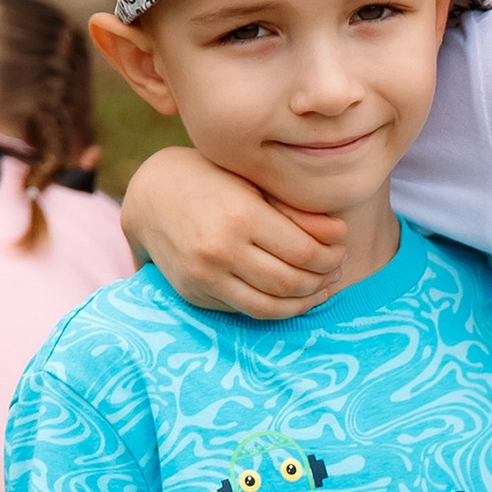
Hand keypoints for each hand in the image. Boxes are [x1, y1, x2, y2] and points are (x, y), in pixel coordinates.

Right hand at [119, 146, 344, 319]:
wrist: (150, 195)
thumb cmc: (212, 180)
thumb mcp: (254, 184)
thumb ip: (298, 212)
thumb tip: (341, 234)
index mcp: (241, 216)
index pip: (304, 253)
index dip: (331, 258)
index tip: (341, 251)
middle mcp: (220, 250)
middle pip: (291, 283)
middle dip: (322, 281)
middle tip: (335, 271)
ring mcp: (204, 276)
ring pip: (270, 307)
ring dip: (304, 303)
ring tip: (319, 288)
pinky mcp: (194, 294)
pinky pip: (245, 311)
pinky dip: (276, 309)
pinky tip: (291, 297)